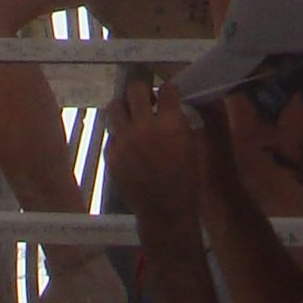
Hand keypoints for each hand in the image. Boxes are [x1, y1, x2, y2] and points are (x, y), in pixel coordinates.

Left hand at [102, 80, 206, 238]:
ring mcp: (124, 141)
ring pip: (114, 107)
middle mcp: (144, 127)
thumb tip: (171, 108)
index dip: (168, 92)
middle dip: (142, 92)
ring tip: (131, 118)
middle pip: (135, 89)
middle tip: (146, 101)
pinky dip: (119, 137)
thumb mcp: (191, 147)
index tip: (168, 96)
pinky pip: (111, 136)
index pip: (166, 89)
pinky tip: (128, 146)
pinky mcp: (111, 155)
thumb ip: (179, 123)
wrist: (166, 213)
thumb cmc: (186, 182)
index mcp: (170, 124)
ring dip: (124, 109)